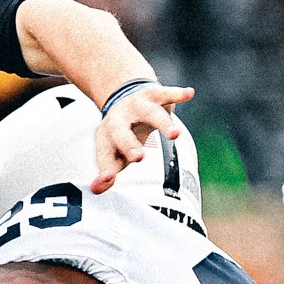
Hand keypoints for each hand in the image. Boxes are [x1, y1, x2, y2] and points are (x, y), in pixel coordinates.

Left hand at [89, 79, 192, 193]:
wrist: (123, 95)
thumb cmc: (122, 133)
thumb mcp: (114, 152)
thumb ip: (108, 171)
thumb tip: (95, 189)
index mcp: (105, 135)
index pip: (104, 152)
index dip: (105, 166)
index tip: (108, 178)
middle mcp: (118, 118)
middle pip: (121, 131)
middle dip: (128, 144)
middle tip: (138, 157)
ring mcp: (136, 105)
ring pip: (149, 113)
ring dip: (163, 123)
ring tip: (176, 134)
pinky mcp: (153, 94)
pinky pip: (165, 93)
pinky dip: (177, 93)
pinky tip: (189, 94)